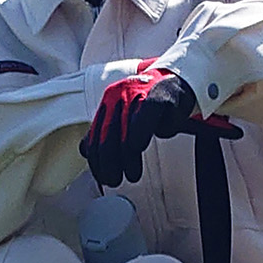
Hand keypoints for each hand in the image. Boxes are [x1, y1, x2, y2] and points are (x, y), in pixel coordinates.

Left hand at [80, 67, 197, 187]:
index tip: (103, 178)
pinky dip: (140, 136)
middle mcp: (118, 97)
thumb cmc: (148, 105)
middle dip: (109, 166)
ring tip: (133, 175)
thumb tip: (85, 151)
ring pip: (125, 134)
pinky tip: (140, 146)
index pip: (94, 139)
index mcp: (107, 104)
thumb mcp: (123, 117)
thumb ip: (104, 132)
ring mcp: (138, 95)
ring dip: (127, 159)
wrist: (176, 82)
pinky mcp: (159, 96)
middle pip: (106, 140)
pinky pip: (146, 118)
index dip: (96, 163)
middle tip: (115, 181)